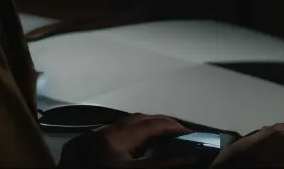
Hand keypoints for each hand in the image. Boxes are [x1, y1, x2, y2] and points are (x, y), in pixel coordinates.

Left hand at [60, 112, 194, 167]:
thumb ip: (161, 164)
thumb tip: (188, 157)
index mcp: (124, 134)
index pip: (156, 124)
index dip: (176, 127)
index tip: (192, 134)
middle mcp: (112, 128)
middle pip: (143, 119)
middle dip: (163, 123)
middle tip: (180, 134)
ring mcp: (100, 134)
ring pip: (129, 122)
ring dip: (148, 125)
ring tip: (162, 135)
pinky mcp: (91, 141)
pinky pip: (119, 129)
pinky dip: (135, 131)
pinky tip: (136, 142)